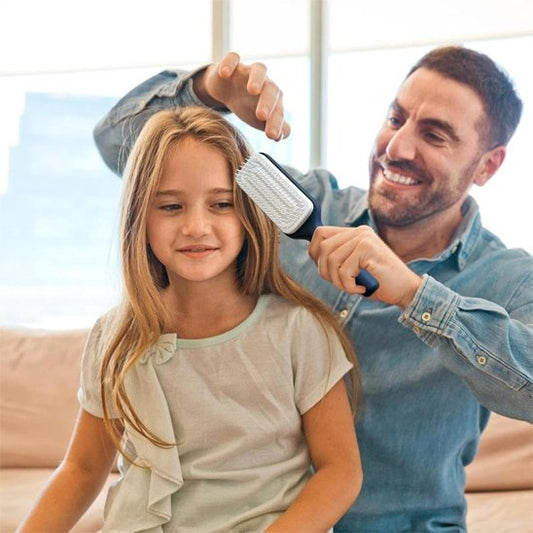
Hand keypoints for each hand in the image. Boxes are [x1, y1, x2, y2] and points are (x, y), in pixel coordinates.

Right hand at [193, 52, 290, 140]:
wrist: (227, 89)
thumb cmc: (247, 106)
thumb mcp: (260, 121)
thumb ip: (275, 127)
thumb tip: (282, 135)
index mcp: (273, 99)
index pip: (278, 111)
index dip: (276, 123)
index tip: (271, 136)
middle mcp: (265, 83)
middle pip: (271, 89)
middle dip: (267, 102)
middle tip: (262, 116)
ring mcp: (249, 72)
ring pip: (259, 70)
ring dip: (257, 79)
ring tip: (252, 90)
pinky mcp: (233, 64)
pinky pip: (233, 58)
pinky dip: (229, 63)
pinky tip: (224, 73)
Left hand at [308, 226, 422, 308]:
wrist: (406, 290)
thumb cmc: (378, 281)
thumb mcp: (353, 266)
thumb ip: (338, 257)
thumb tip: (314, 256)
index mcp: (355, 233)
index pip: (320, 233)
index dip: (314, 253)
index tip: (324, 269)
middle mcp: (359, 232)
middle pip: (323, 248)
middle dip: (326, 271)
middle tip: (341, 283)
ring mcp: (364, 239)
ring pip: (331, 260)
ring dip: (338, 281)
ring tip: (352, 287)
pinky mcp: (368, 249)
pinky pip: (344, 271)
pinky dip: (348, 286)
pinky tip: (361, 289)